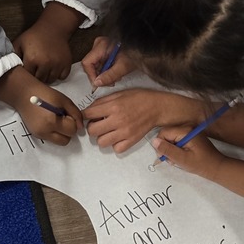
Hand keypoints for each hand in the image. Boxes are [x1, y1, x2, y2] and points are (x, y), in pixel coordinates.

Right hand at [0, 66, 81, 145]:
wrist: (23, 93)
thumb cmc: (45, 93)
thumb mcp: (63, 100)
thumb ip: (75, 113)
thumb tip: (80, 127)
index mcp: (52, 121)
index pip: (72, 130)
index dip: (73, 122)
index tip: (67, 113)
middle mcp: (45, 131)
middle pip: (66, 140)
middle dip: (68, 130)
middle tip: (63, 118)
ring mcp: (39, 134)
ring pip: (59, 142)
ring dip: (62, 133)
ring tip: (56, 120)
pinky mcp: (35, 134)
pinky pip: (51, 139)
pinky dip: (54, 132)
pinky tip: (49, 121)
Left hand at [14, 21, 72, 83]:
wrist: (53, 28)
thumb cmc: (34, 36)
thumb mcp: (19, 42)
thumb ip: (12, 55)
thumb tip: (7, 68)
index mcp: (32, 59)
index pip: (28, 76)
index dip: (27, 74)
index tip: (27, 70)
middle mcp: (45, 63)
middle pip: (39, 80)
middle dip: (36, 77)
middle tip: (35, 70)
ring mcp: (57, 64)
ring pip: (51, 80)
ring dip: (47, 77)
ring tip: (44, 69)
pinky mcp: (66, 64)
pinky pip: (62, 77)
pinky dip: (58, 75)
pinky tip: (53, 68)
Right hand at [81, 36, 135, 87]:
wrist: (142, 49)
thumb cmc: (135, 53)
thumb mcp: (123, 66)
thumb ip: (110, 76)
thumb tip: (98, 83)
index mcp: (101, 45)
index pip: (87, 63)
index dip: (91, 75)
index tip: (98, 84)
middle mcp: (99, 45)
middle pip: (91, 65)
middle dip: (100, 76)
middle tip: (109, 82)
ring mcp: (100, 47)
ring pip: (95, 66)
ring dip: (104, 74)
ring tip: (115, 76)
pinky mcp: (103, 51)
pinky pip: (100, 63)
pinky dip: (106, 70)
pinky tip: (114, 72)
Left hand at [84, 90, 203, 152]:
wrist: (158, 107)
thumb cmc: (139, 98)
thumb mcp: (120, 94)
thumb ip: (103, 101)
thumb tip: (89, 110)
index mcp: (113, 106)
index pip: (88, 114)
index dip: (85, 115)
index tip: (88, 116)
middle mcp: (117, 120)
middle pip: (92, 131)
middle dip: (92, 127)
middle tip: (98, 124)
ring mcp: (125, 133)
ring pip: (101, 142)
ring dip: (102, 137)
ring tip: (108, 132)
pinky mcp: (132, 141)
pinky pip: (116, 149)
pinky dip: (115, 145)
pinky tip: (118, 137)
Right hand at [150, 127, 226, 181]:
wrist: (217, 167)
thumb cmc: (201, 164)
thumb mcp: (182, 159)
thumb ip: (167, 150)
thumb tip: (154, 142)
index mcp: (185, 131)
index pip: (163, 133)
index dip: (161, 145)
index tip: (165, 157)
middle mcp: (187, 127)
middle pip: (167, 135)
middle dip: (166, 148)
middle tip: (172, 160)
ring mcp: (190, 131)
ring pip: (171, 138)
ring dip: (171, 150)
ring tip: (178, 160)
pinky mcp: (191, 136)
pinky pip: (178, 140)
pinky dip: (177, 149)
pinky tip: (182, 156)